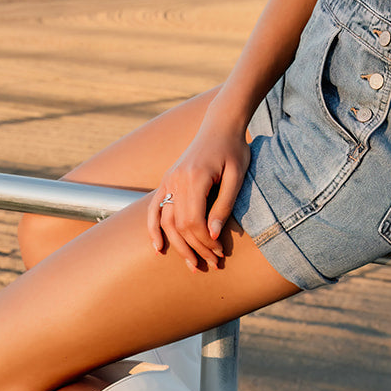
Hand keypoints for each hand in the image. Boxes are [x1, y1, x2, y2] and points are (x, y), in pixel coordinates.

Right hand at [147, 112, 250, 271]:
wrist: (220, 125)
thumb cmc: (234, 148)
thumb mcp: (237, 175)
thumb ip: (224, 205)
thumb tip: (213, 236)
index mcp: (195, 177)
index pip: (194, 220)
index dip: (205, 241)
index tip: (220, 252)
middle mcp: (176, 179)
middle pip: (180, 225)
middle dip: (195, 248)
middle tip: (212, 264)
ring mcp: (168, 179)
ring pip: (166, 221)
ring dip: (178, 246)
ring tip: (193, 264)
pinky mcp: (167, 180)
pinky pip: (154, 208)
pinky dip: (153, 228)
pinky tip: (158, 247)